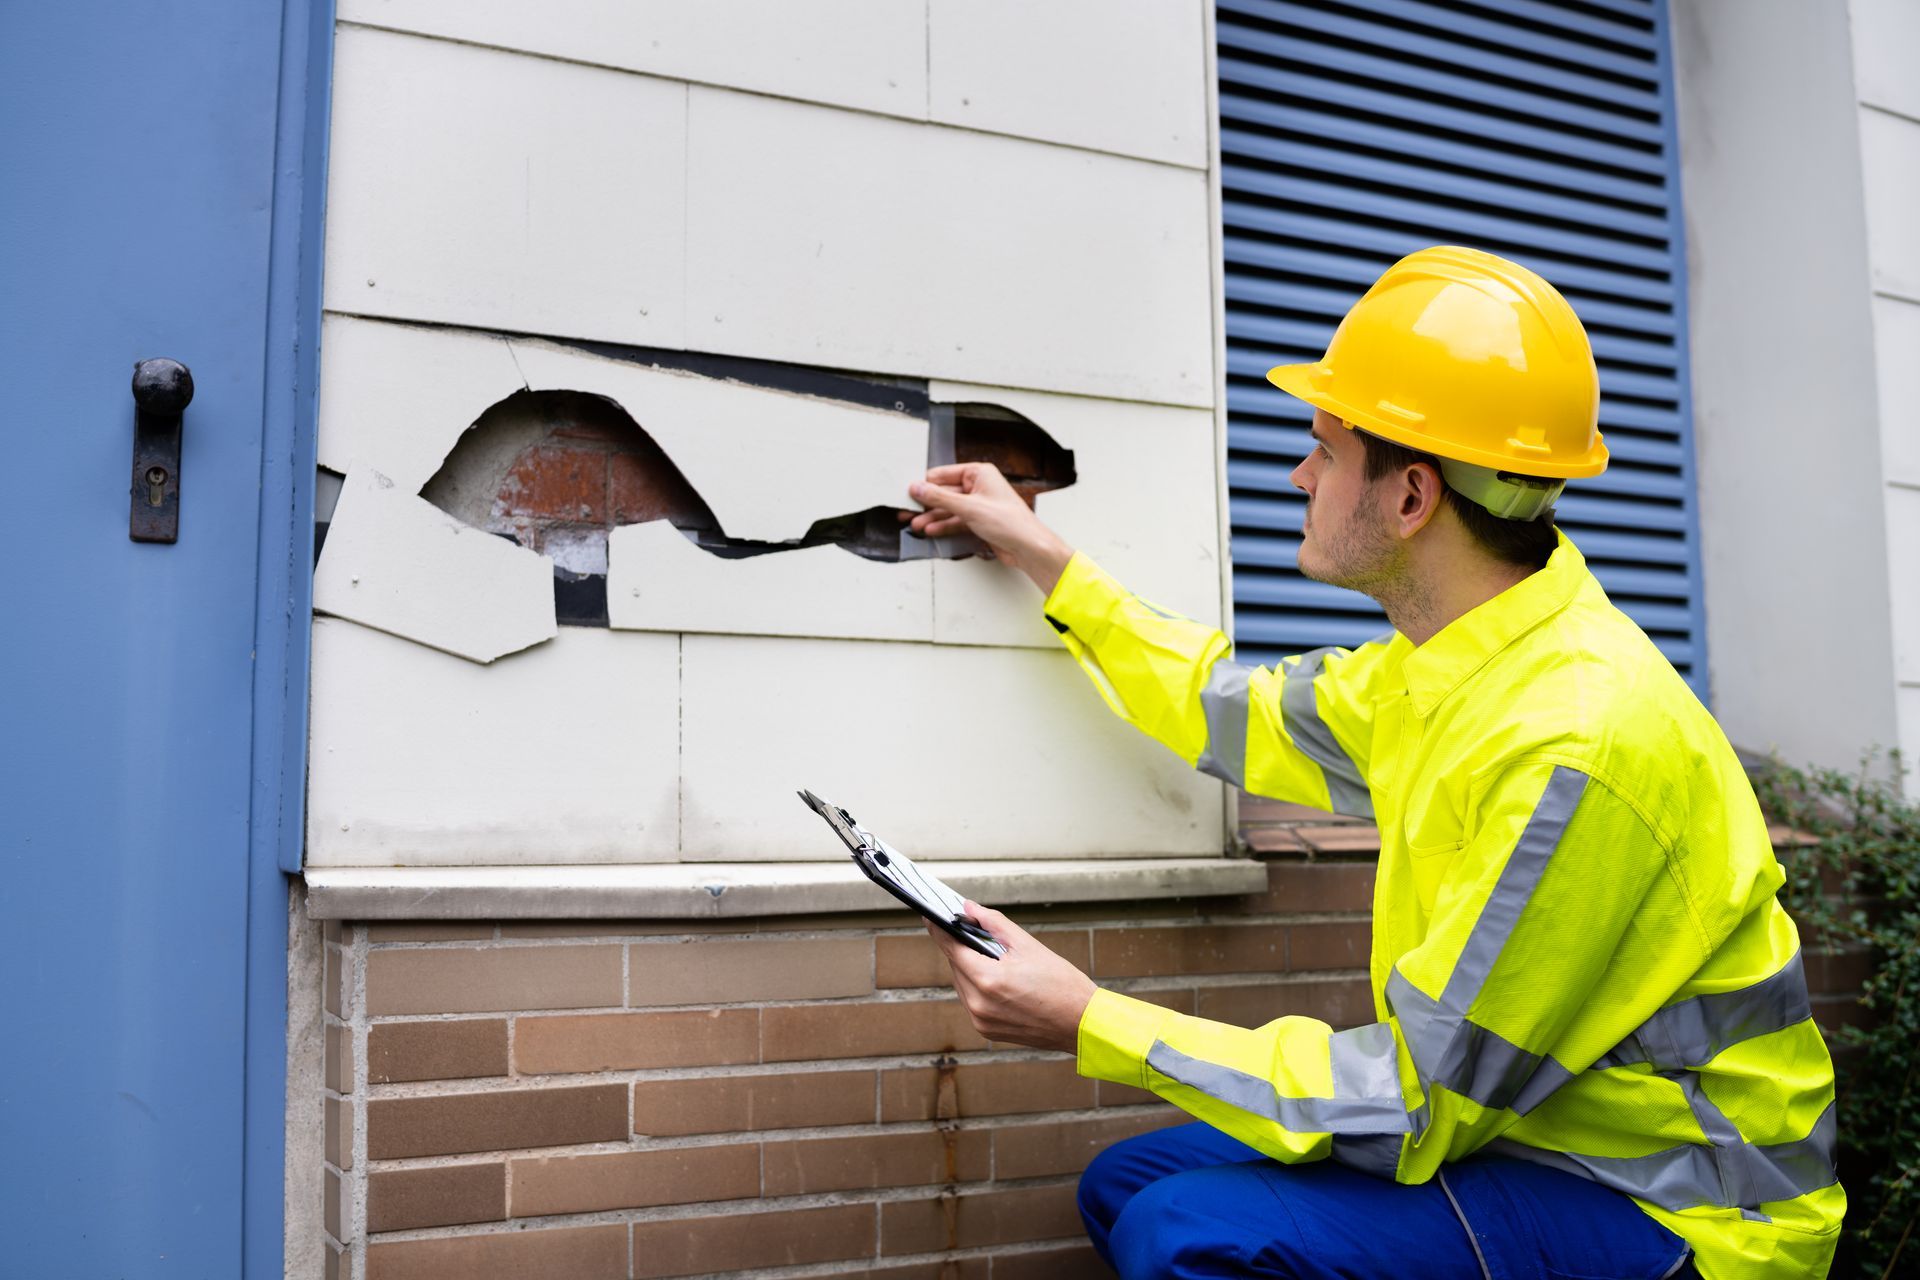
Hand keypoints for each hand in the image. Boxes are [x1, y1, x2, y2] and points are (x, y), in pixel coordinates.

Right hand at [905, 463, 1075, 593]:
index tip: (909, 492)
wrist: (1028, 547)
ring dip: (933, 517)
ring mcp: (979, 505)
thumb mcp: (969, 507)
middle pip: (945, 493)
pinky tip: (931, 530)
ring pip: (949, 509)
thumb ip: (940, 498)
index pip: (945, 474)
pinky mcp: (979, 522)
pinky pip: (956, 521)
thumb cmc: (1011, 522)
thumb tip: (918, 488)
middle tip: (907, 511)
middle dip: (927, 504)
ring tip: (915, 524)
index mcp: (980, 473)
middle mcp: (980, 487)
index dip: (926, 483)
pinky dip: (944, 526)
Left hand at [927, 901, 1097, 1053]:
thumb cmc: (1062, 984)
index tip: (929, 916)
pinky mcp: (986, 1031)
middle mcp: (979, 1004)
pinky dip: (978, 987)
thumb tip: (970, 909)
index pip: (951, 948)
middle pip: (956, 966)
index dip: (938, 930)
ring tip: (992, 958)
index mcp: (988, 980)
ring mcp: (981, 1021)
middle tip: (972, 933)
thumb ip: (994, 924)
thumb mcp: (1028, 945)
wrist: (1081, 1023)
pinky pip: (972, 1001)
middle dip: (962, 948)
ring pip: (963, 984)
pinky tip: (997, 979)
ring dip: (970, 968)